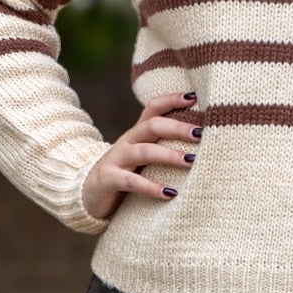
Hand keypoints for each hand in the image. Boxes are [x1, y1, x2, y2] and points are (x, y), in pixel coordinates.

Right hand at [81, 90, 202, 221]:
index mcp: (137, 133)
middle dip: (178, 128)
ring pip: (143, 151)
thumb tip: (204, 142)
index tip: (194, 97)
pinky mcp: (108, 179)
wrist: (88, 194)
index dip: (172, 100)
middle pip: (152, 126)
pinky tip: (170, 193)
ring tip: (191, 161)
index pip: (153, 108)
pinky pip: (131, 182)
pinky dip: (151, 187)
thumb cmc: (127, 174)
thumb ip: (165, 147)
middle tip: (201, 134)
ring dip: (169, 155)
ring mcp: (116, 159)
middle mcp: (127, 141)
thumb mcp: (144, 158)